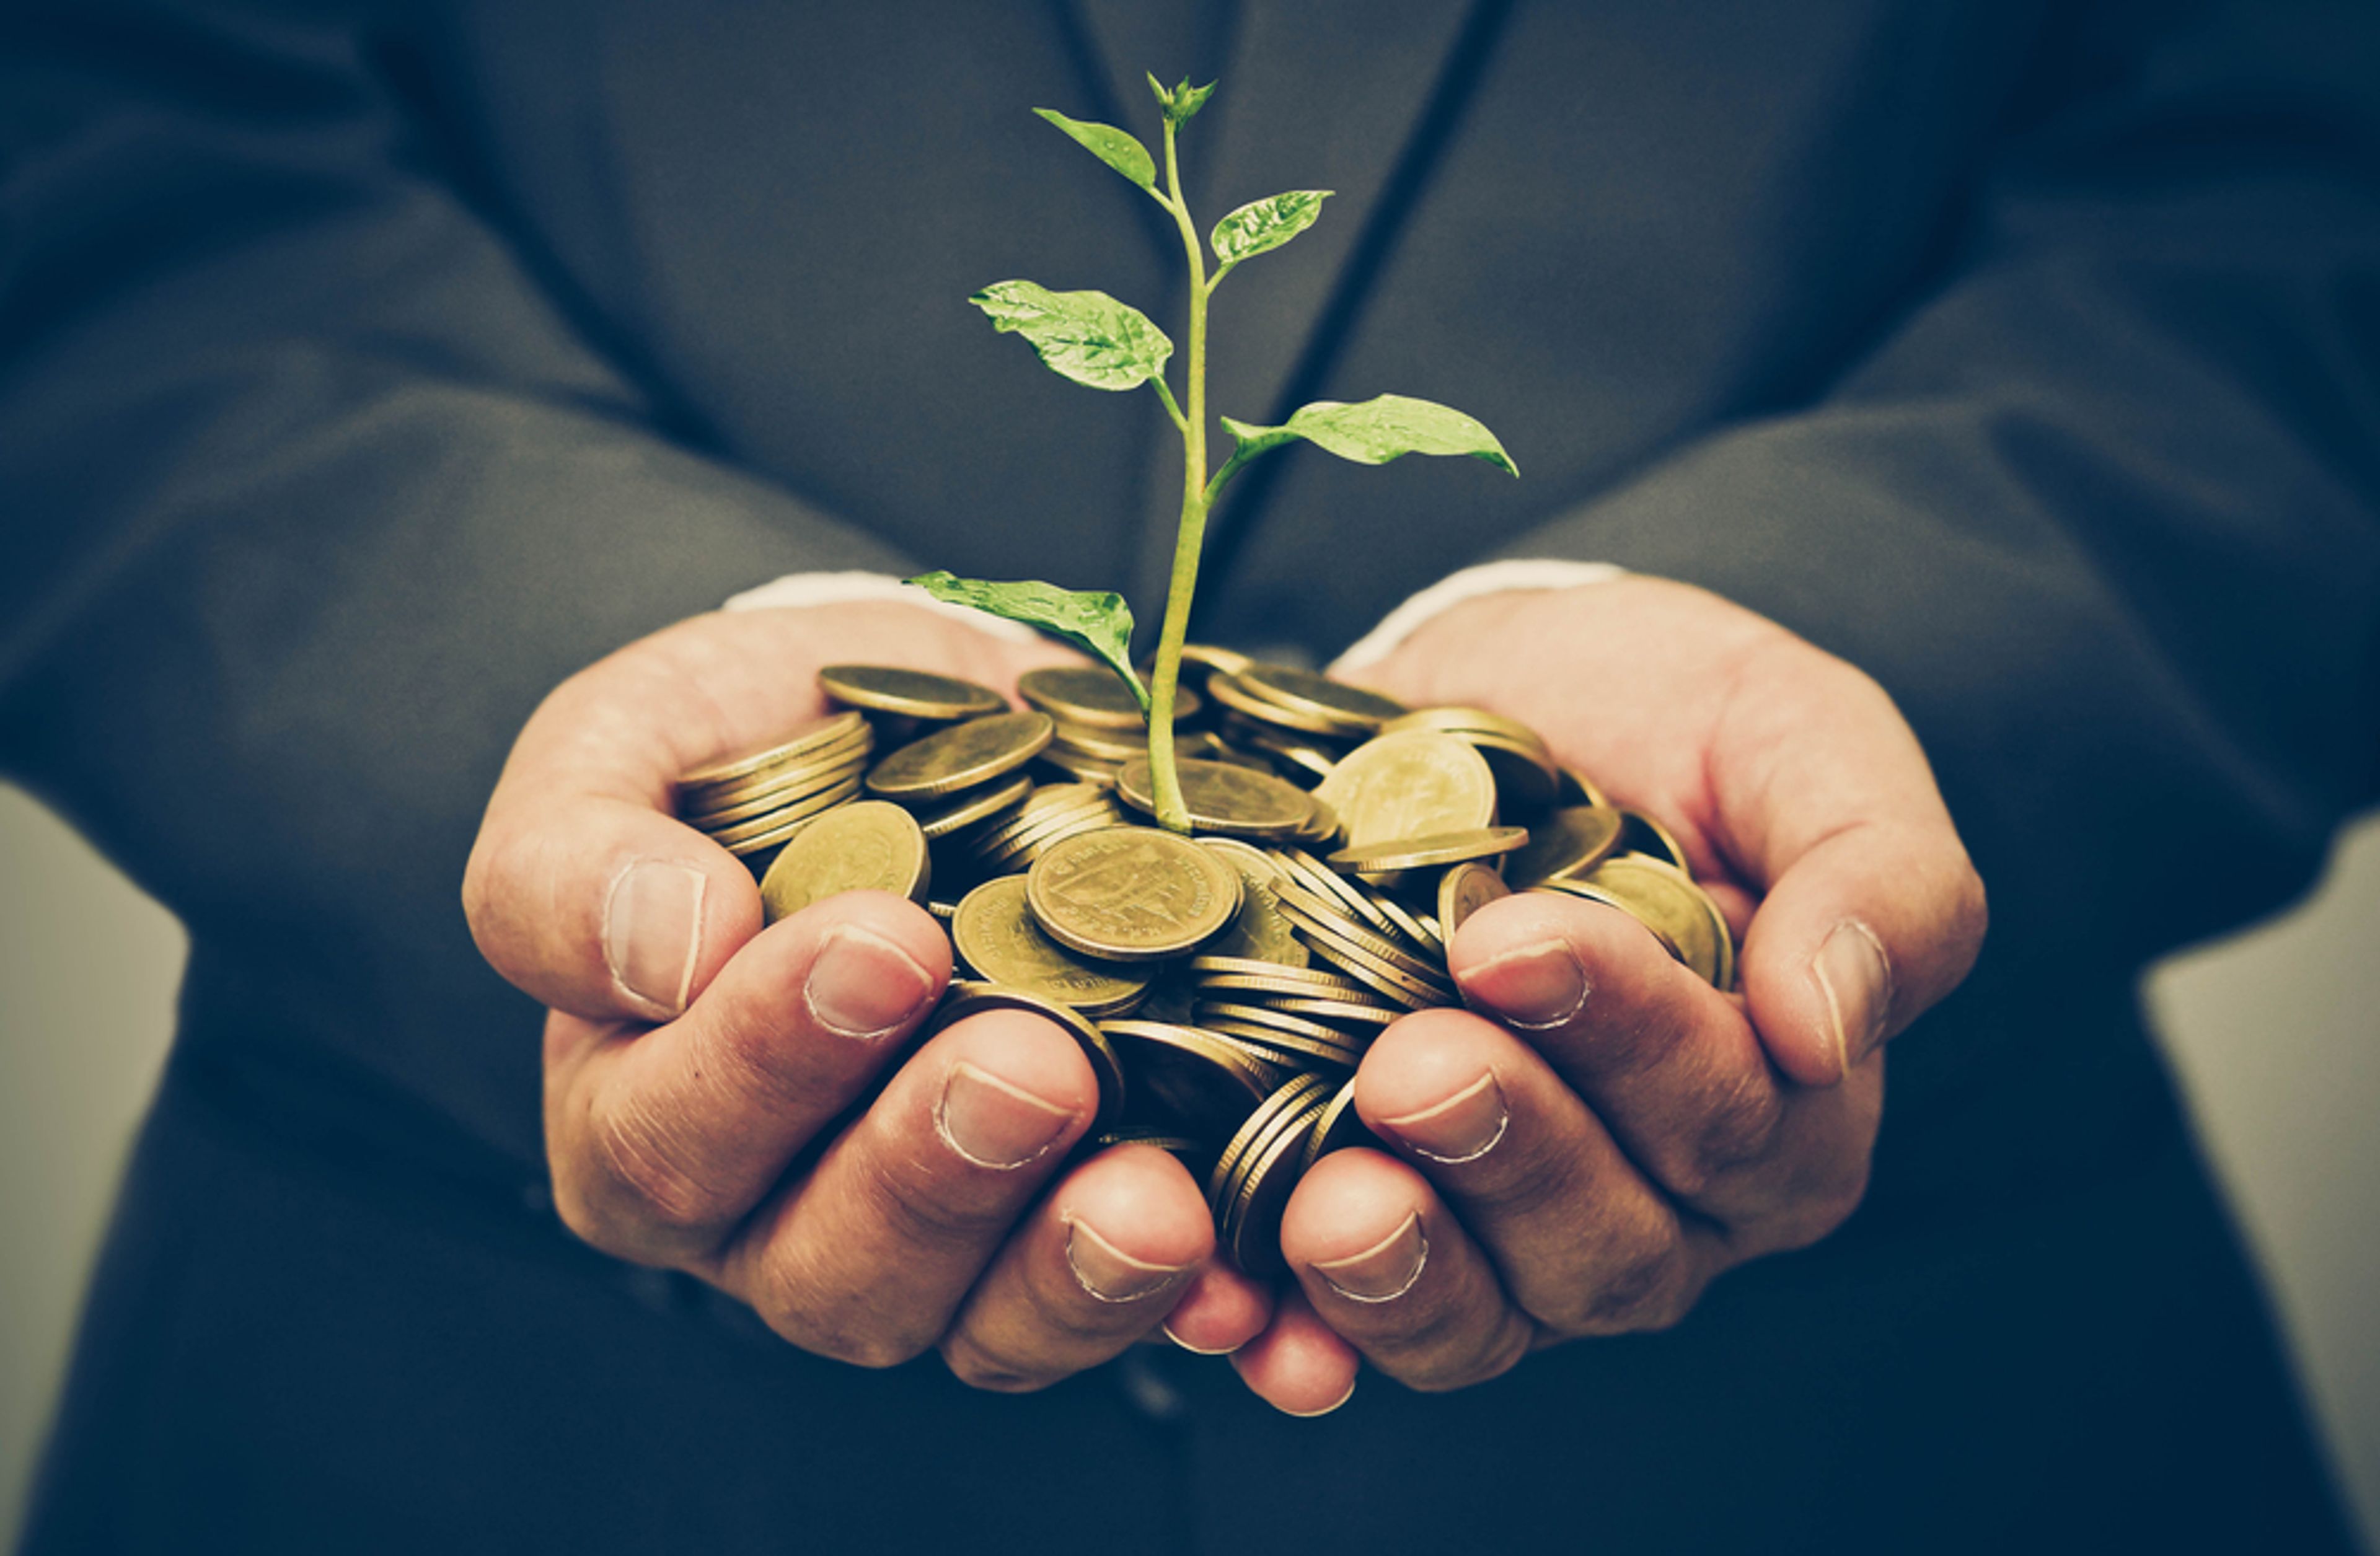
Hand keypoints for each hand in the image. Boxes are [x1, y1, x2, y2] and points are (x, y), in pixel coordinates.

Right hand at [463, 602, 1273, 1387]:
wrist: (940, 725)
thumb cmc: (759, 740)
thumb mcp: (628, 743)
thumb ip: (576, 853)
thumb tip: (661, 953)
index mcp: (643, 1110)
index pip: (666, 1137)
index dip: (765, 1059)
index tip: (882, 942)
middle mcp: (778, 1214)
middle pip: (826, 1268)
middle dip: (932, 1170)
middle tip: (1032, 1064)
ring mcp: (938, 1248)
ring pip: (973, 1324)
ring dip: (1064, 1263)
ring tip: (1149, 1188)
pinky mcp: (1072, 1240)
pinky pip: (1116, 1313)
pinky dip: (1185, 1298)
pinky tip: (1236, 1264)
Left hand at [1225, 575, 1985, 1410]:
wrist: (1501, 689)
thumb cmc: (1675, 719)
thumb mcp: (1803, 742)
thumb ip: (1879, 879)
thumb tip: (1829, 1030)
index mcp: (1781, 1109)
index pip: (1732, 1122)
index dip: (1628, 1041)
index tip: (1514, 939)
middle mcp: (1653, 1203)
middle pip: (1607, 1248)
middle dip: (1507, 1155)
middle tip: (1414, 1060)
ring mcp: (1504, 1234)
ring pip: (1482, 1318)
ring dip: (1404, 1273)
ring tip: (1334, 1200)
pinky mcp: (1371, 1220)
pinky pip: (1337, 1324)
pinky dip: (1288, 1330)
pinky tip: (1234, 1313)